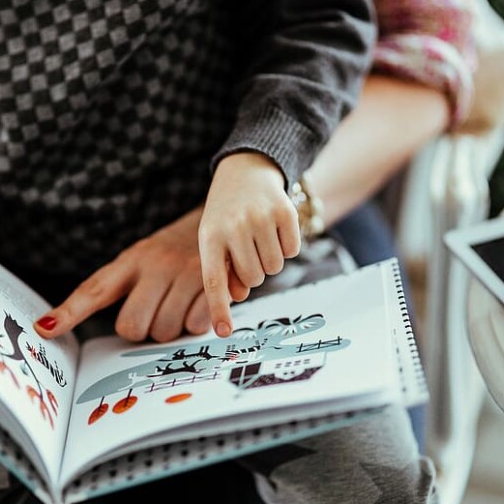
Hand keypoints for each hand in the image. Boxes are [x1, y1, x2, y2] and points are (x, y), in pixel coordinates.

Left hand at [33, 207, 248, 342]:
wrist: (225, 219)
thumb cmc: (176, 251)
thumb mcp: (145, 258)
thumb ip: (126, 289)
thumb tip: (113, 331)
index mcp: (131, 259)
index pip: (94, 289)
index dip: (69, 311)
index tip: (45, 328)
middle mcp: (154, 264)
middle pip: (131, 326)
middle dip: (142, 330)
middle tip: (157, 311)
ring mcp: (184, 273)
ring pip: (163, 331)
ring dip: (172, 328)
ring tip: (182, 303)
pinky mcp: (212, 283)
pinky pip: (194, 327)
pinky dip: (197, 323)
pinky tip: (201, 304)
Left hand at [199, 152, 300, 336]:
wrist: (245, 171)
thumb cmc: (227, 215)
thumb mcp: (216, 240)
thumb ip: (224, 272)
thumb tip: (240, 295)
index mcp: (209, 237)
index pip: (213, 281)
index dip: (219, 308)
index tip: (224, 332)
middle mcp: (233, 226)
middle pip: (253, 278)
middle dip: (253, 272)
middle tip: (248, 250)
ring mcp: (260, 217)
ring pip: (275, 267)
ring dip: (270, 259)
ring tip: (259, 237)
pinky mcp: (285, 211)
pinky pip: (293, 251)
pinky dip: (287, 246)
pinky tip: (275, 228)